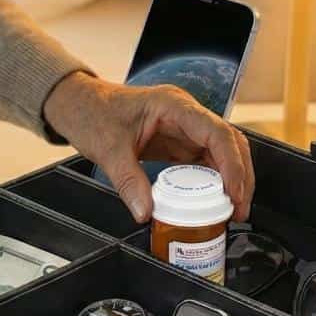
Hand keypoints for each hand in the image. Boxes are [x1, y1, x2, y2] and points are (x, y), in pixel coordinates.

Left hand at [42, 71, 252, 223]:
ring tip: (232, 211)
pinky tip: (212, 202)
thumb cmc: (91, 112)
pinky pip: (203, 161)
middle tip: (239, 210)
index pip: (217, 132)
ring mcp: (183, 127)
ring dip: (230, 180)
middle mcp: (185, 113)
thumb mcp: (107, 148)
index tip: (235, 194)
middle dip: (240, 176)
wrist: (76, 103)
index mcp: (173, 105)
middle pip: (229, 142)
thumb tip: (146, 213)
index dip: (232, 164)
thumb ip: (128, 180)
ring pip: (221, 152)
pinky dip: (212, 181)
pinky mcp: (177, 141)